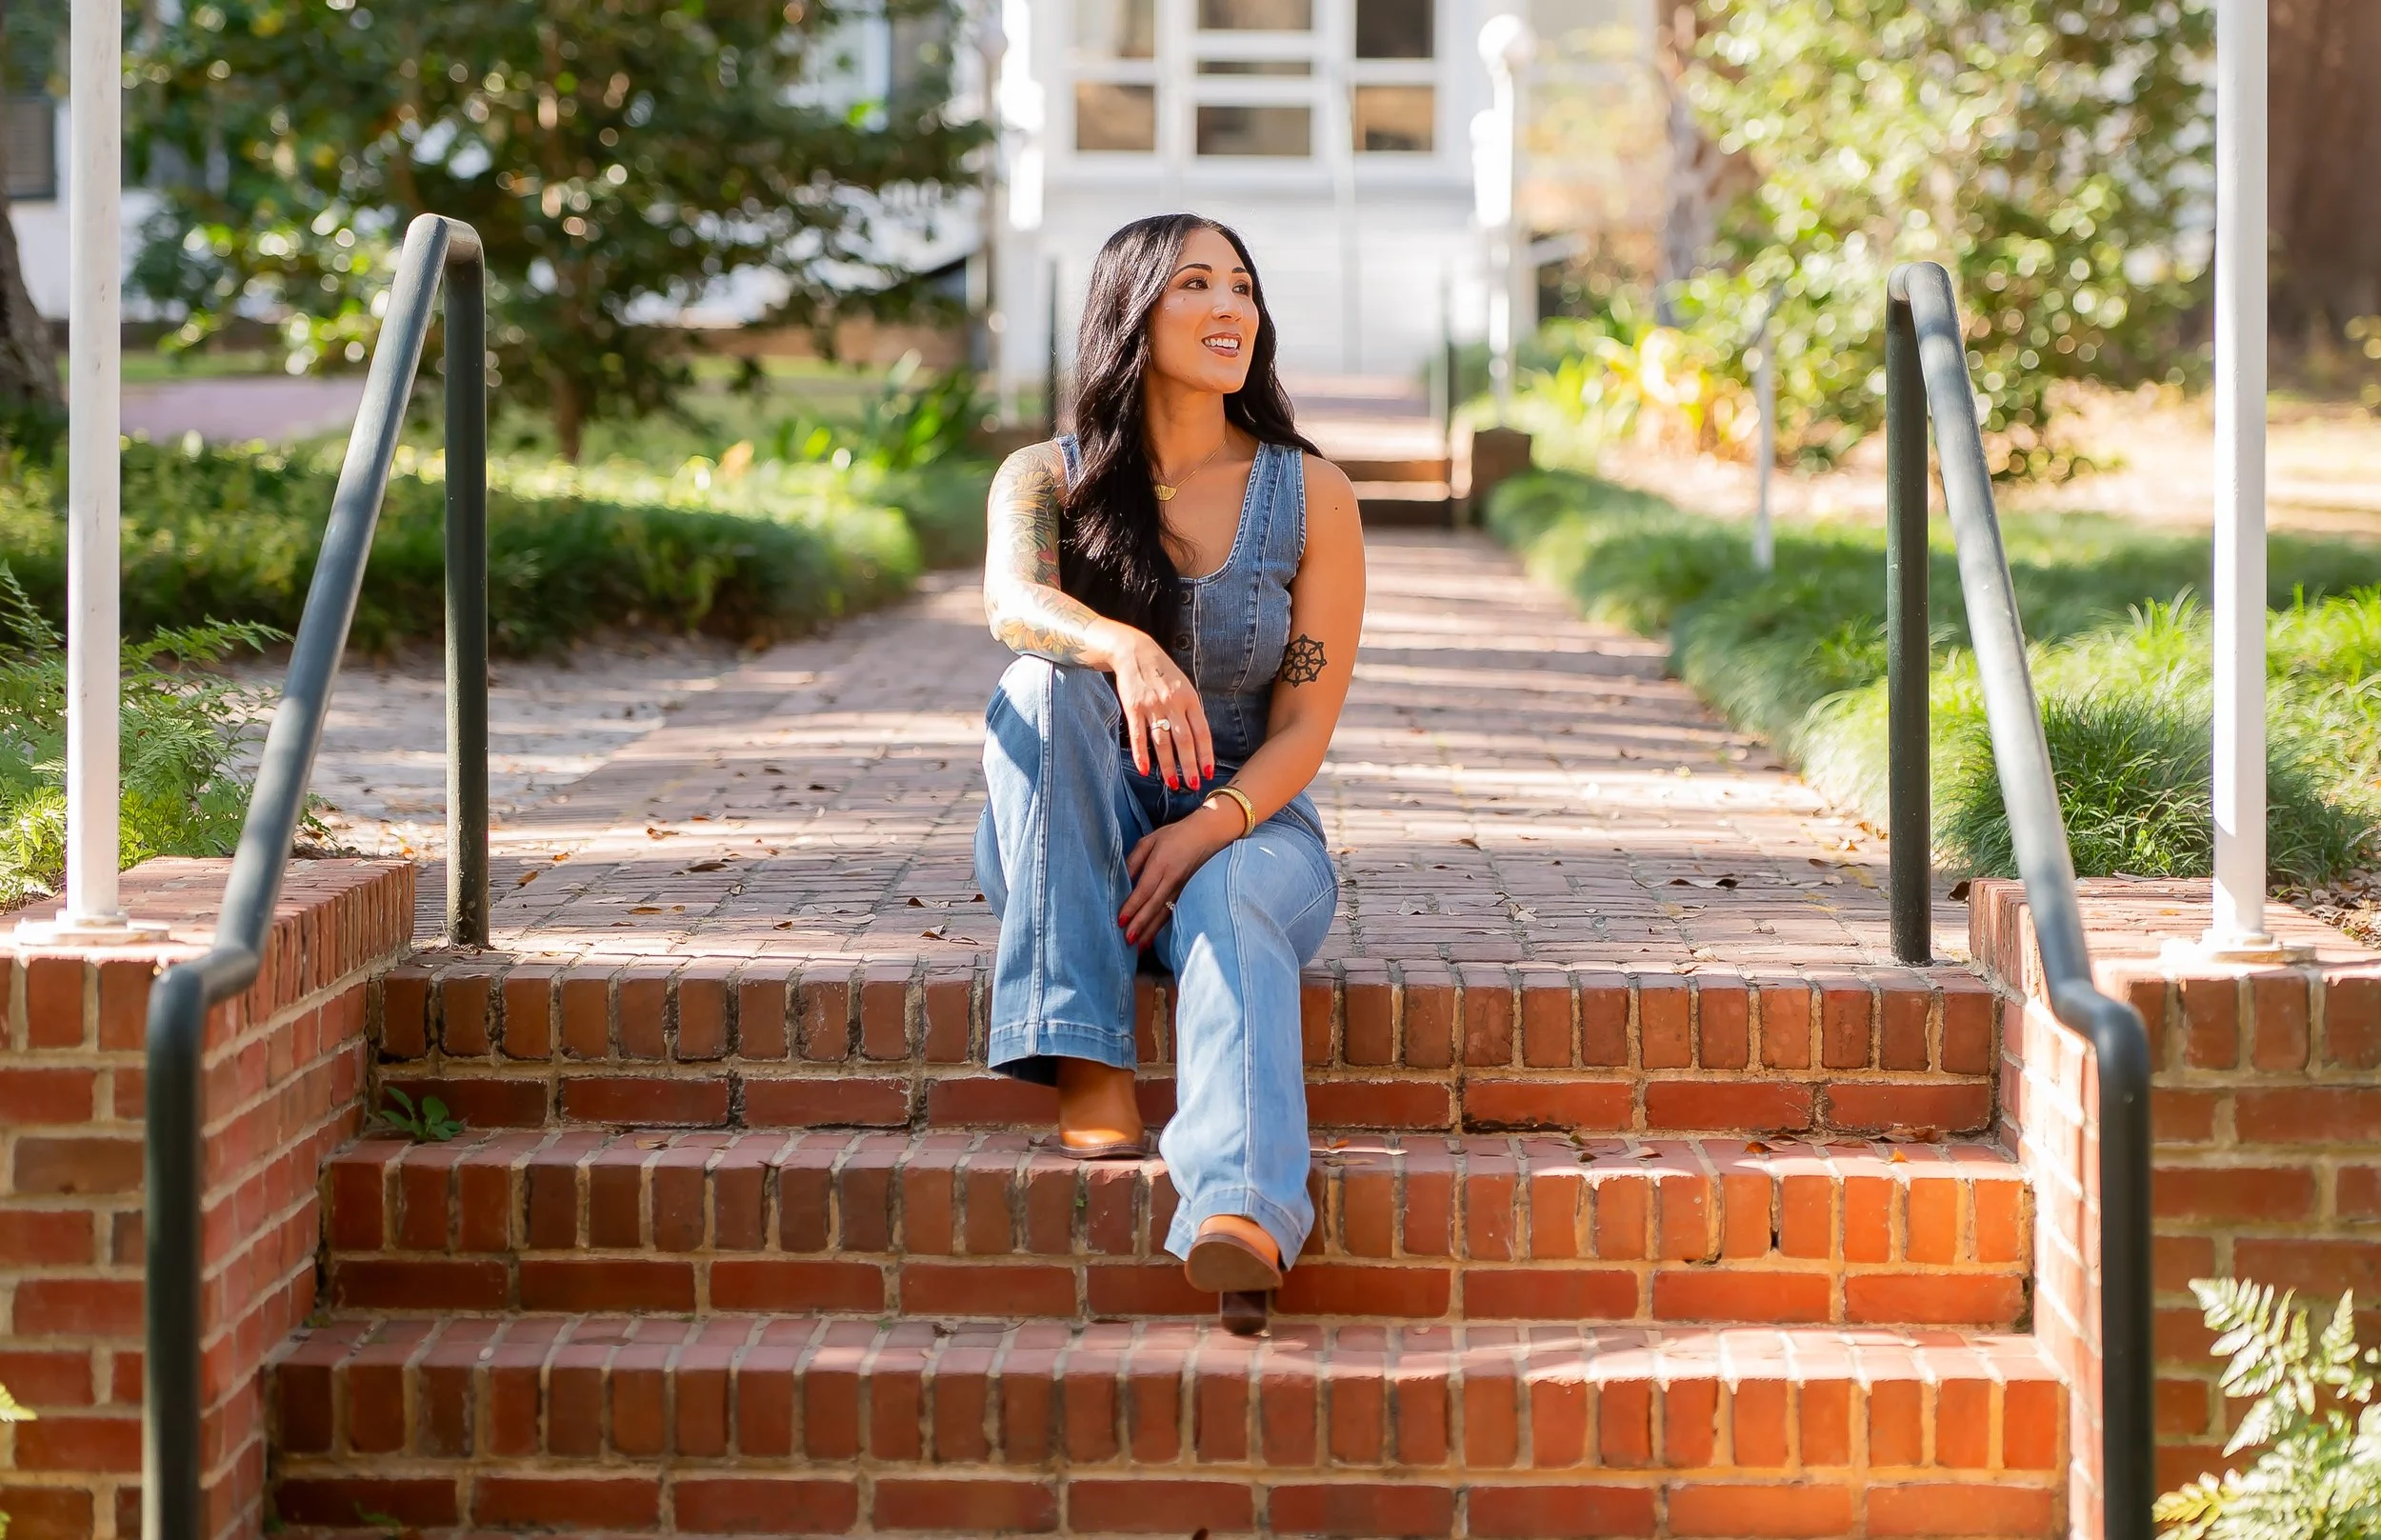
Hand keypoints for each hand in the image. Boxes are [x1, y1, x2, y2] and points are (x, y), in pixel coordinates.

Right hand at [1109, 629, 1213, 790]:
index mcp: (1190, 699)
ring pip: (1162, 742)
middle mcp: (1172, 704)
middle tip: (1193, 785)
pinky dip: (1141, 754)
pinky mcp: (1133, 708)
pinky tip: (1145, 769)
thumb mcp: (1184, 686)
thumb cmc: (1164, 672)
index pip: (1201, 732)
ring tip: (1172, 783)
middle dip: (1189, 766)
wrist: (1135, 653)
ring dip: (1168, 766)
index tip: (1208, 773)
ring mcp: (1152, 707)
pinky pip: (1138, 735)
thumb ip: (1191, 711)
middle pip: (1183, 741)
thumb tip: (1198, 740)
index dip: (1205, 754)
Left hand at [1119, 803, 1238, 945]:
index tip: (1120, 920)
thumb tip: (1122, 879)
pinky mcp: (1187, 893)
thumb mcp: (1150, 840)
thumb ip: (1135, 859)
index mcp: (1161, 863)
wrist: (1209, 833)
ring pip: (1164, 913)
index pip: (1144, 889)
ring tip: (1139, 947)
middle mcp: (1172, 879)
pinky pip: (1172, 912)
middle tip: (1127, 941)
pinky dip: (1162, 926)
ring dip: (1151, 931)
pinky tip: (1152, 936)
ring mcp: (1182, 887)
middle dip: (1140, 924)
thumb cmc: (1176, 834)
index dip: (1133, 906)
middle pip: (1154, 905)